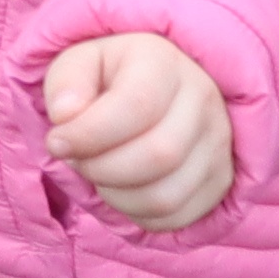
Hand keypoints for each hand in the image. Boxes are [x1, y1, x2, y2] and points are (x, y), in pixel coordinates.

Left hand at [43, 30, 234, 233]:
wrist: (155, 87)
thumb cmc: (107, 76)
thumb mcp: (77, 64)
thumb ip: (65, 85)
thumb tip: (66, 116)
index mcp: (164, 61)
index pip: (137, 106)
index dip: (89, 134)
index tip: (56, 142)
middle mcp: (204, 99)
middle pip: (159, 155)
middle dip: (101, 168)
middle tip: (77, 160)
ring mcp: (220, 143)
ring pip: (168, 195)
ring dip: (117, 196)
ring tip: (99, 173)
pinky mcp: (222, 178)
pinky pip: (178, 216)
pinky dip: (138, 214)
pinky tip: (122, 189)